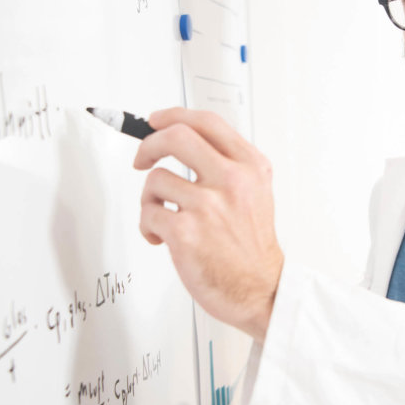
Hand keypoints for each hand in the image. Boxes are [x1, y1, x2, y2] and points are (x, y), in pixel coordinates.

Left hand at [133, 108, 283, 342]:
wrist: (261, 289)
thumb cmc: (252, 245)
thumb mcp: (256, 191)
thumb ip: (229, 163)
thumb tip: (184, 139)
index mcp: (250, 166)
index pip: (207, 122)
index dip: (173, 115)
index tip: (156, 121)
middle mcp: (232, 181)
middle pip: (176, 136)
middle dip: (149, 144)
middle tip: (143, 159)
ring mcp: (208, 206)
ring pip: (155, 179)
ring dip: (149, 197)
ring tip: (162, 214)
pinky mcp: (186, 232)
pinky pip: (148, 213)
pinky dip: (148, 225)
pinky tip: (161, 237)